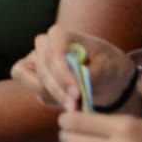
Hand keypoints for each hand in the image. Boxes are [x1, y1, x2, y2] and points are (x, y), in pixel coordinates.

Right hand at [11, 26, 134, 112]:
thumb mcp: (110, 67)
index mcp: (60, 34)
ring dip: (55, 98)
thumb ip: (94, 75)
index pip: (54, 53)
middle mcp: (43, 44)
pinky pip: (37, 93)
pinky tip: (70, 102)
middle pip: (43, 70)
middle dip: (59, 91)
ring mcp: (35, 61)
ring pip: (36, 83)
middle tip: (77, 107)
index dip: (62, 74)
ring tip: (77, 106)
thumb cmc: (108, 65)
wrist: (105, 76)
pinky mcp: (31, 78)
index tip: (77, 94)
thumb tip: (79, 86)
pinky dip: (53, 101)